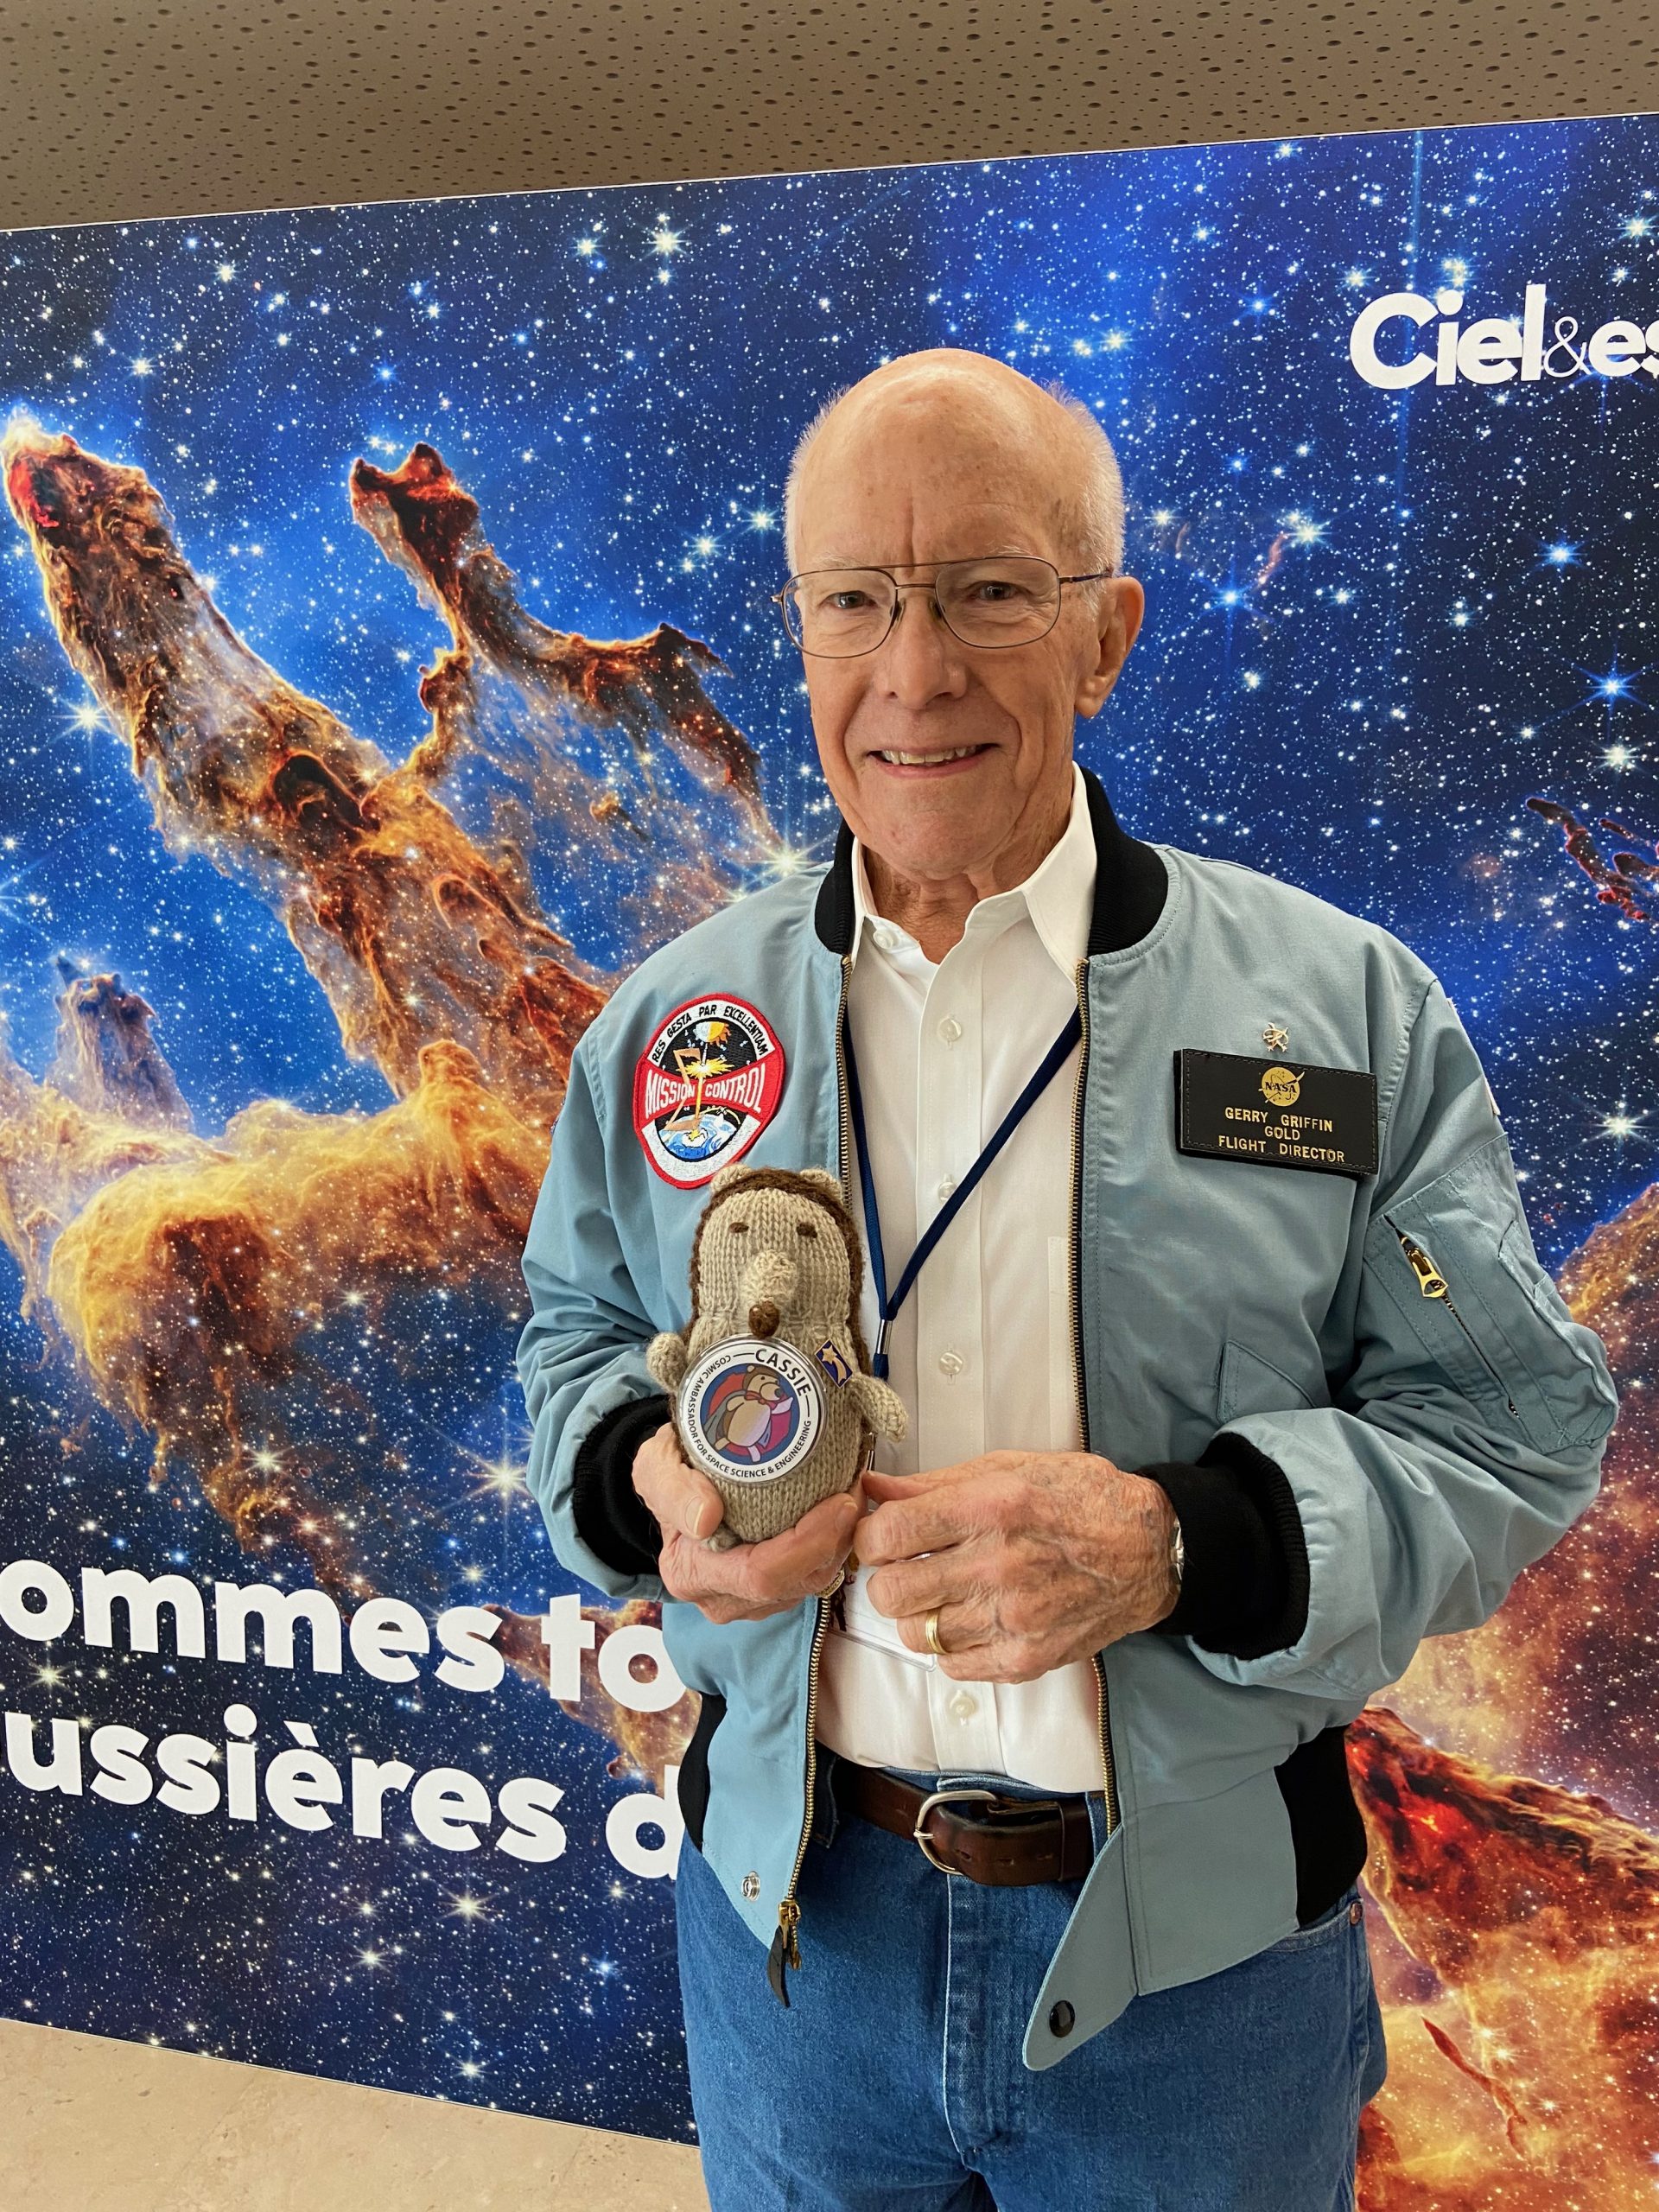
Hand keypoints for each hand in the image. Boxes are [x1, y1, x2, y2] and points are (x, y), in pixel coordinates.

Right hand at [632, 1422, 859, 1624]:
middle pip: (796, 1583)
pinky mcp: (770, 1594)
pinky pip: (812, 1577)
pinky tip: (839, 1512)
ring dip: (840, 1542)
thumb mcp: (656, 1466)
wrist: (675, 1486)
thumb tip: (705, 1518)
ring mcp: (748, 1602)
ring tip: (854, 1493)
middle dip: (836, 1539)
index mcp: (691, 1573)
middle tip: (857, 1489)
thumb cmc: (671, 1474)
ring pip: (811, 1583)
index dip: (809, 1542)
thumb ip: (673, 1490)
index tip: (839, 1501)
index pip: (761, 1574)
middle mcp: (720, 1599)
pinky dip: (832, 1545)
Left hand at [856, 1448, 1177, 1681]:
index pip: (888, 1534)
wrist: (1148, 1551)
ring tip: (946, 1592)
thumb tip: (872, 1488)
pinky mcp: (1025, 1659)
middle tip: (909, 1567)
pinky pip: (950, 1667)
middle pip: (890, 1592)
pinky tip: (973, 1618)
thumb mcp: (1008, 1468)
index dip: (871, 1536)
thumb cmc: (1080, 1500)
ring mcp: (1012, 1620)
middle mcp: (997, 1566)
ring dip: (920, 1614)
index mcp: (990, 1508)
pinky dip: (951, 1646)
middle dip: (888, 1577)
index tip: (883, 1536)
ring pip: (915, 1634)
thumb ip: (933, 1483)